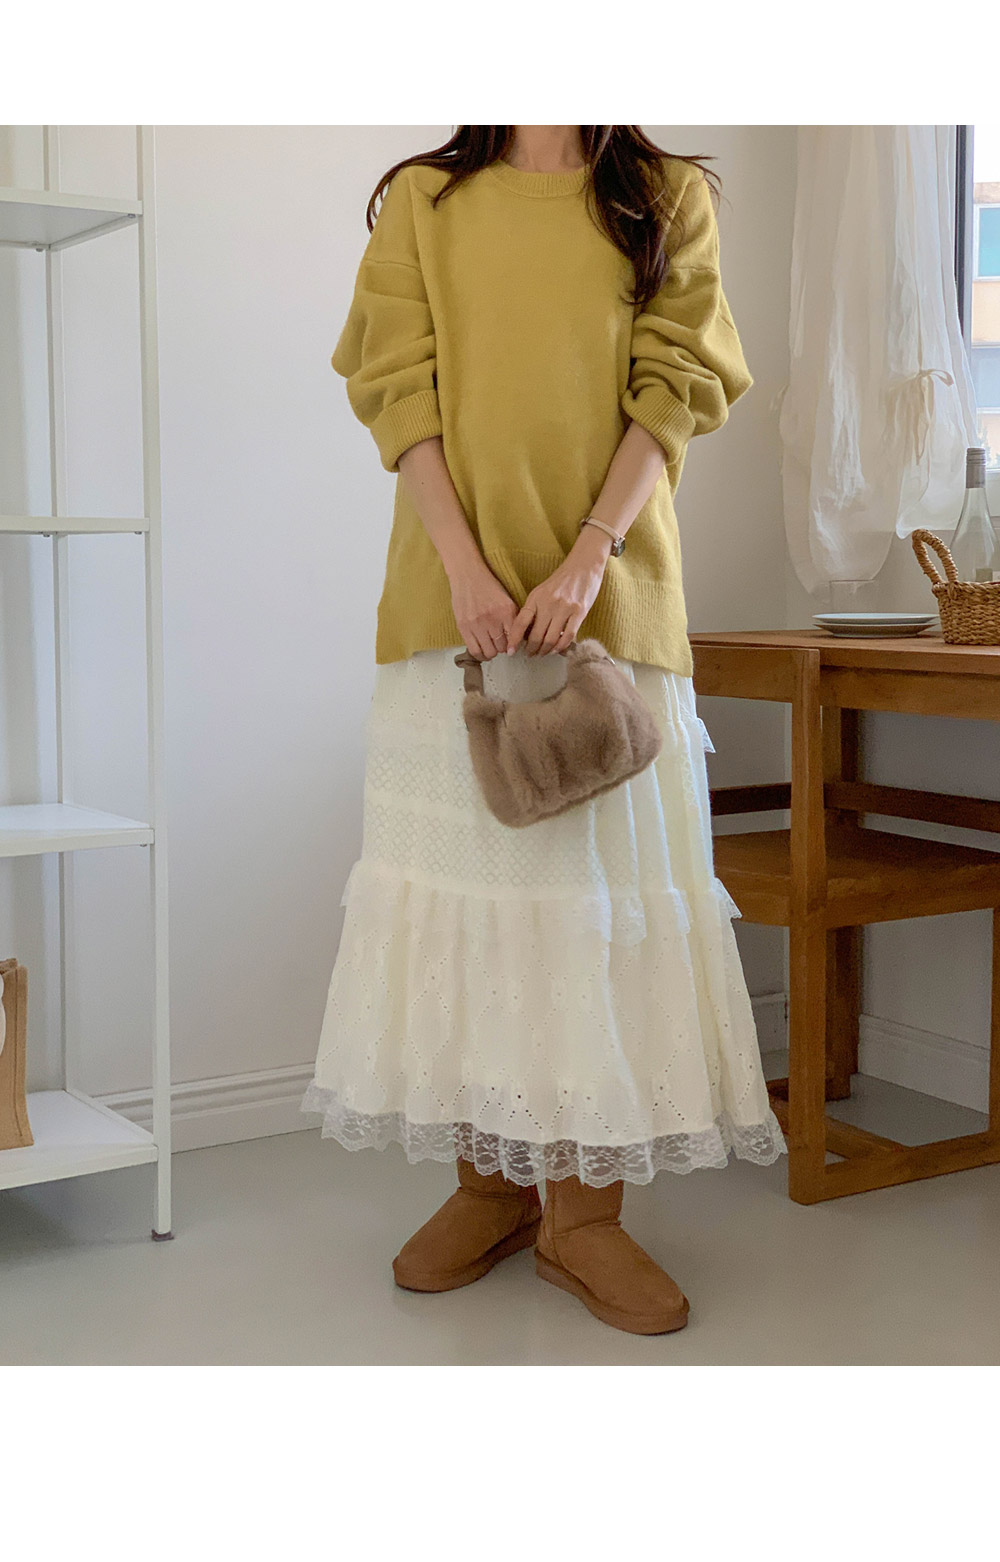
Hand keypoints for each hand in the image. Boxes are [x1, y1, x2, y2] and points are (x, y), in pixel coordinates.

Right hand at [448, 559, 518, 658]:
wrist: (467, 575)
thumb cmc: (487, 586)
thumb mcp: (507, 600)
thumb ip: (512, 619)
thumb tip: (516, 639)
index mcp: (506, 612)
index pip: (514, 639)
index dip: (513, 644)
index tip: (511, 644)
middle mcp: (493, 619)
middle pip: (502, 648)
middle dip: (502, 648)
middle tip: (499, 644)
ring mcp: (477, 624)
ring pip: (489, 652)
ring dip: (491, 653)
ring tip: (490, 648)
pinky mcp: (464, 627)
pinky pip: (474, 650)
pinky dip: (480, 655)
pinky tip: (481, 651)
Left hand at [506, 525, 612, 655]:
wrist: (583, 566)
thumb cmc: (562, 580)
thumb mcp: (542, 591)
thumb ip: (534, 609)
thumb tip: (525, 632)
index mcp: (535, 598)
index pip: (520, 623)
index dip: (514, 639)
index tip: (510, 651)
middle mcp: (548, 604)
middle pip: (535, 636)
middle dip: (531, 649)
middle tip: (530, 654)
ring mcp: (564, 609)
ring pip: (551, 639)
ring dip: (545, 650)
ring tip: (542, 653)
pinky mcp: (579, 612)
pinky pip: (568, 636)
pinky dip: (561, 647)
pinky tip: (557, 649)